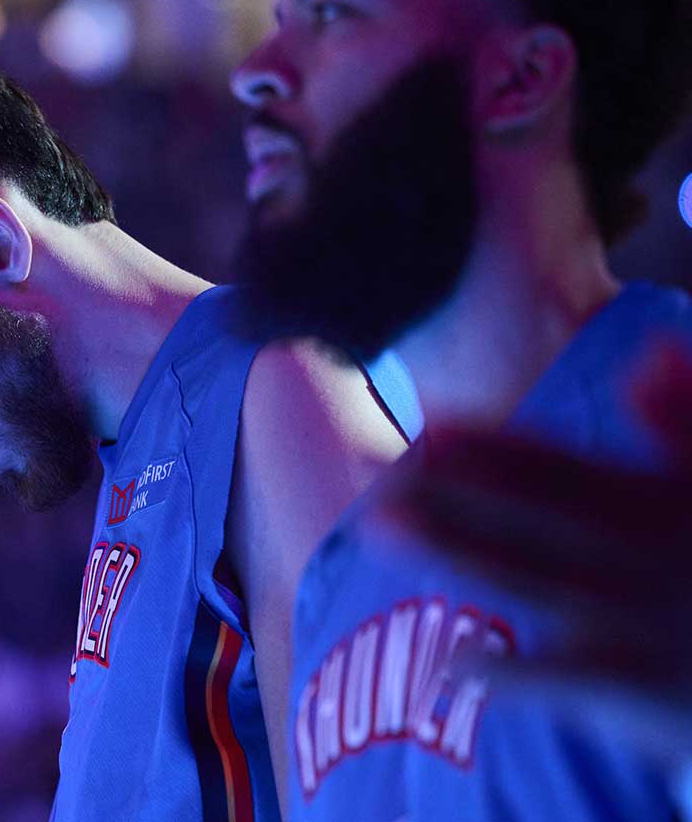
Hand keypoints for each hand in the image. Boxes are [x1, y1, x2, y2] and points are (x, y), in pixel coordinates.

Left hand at [383, 344, 691, 761]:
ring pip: (533, 581)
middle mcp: (646, 555)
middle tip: (383, 475)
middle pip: (534, 517)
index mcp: (663, 499)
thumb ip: (684, 416)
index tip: (430, 423)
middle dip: (456, 493)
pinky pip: (569, 680)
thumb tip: (650, 351)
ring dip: (457, 552)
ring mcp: (644, 623)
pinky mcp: (646, 691)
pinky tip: (452, 665)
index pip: (566, 467)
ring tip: (381, 524)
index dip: (498, 445)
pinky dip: (512, 675)